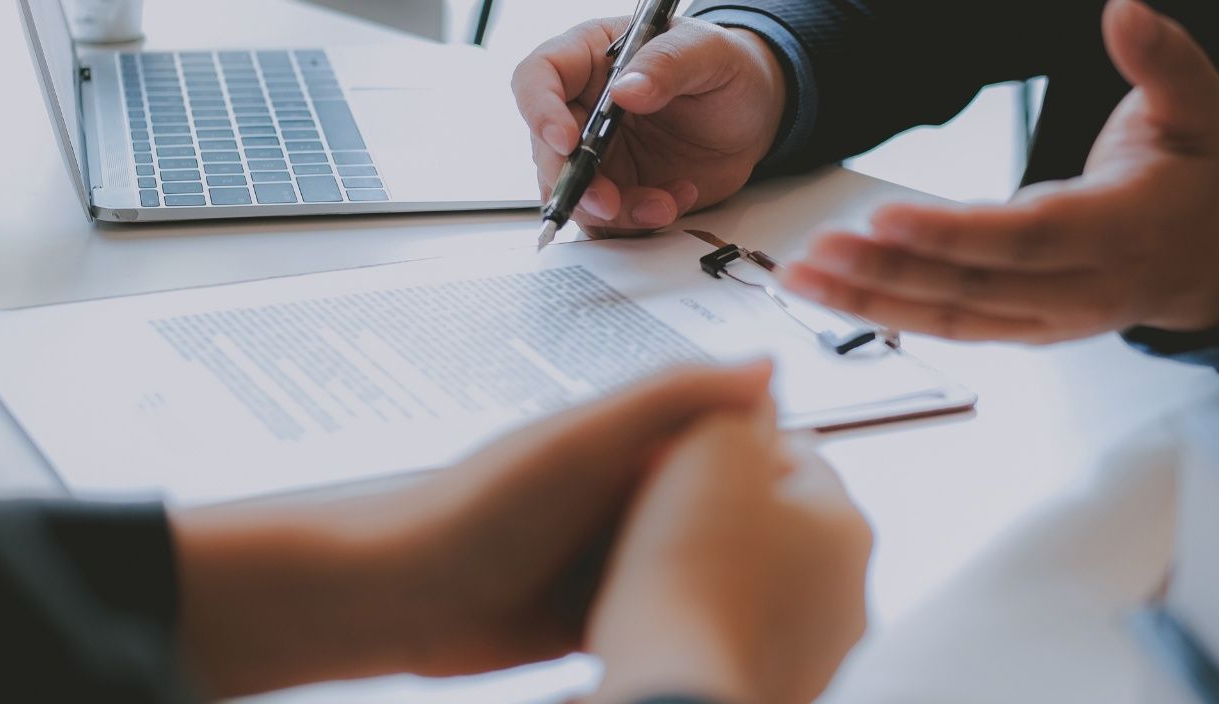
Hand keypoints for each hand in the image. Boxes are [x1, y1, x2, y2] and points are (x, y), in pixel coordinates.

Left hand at [171, 362, 776, 696]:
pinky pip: (660, 615)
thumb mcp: (584, 439)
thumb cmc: (475, 511)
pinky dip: (686, 624)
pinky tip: (718, 639)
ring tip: (782, 607)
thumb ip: (671, 398)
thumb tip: (766, 366)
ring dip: (726, 584)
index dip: (775, 458)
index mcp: (630, 440)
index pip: (727, 436)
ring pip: (695, 567)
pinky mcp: (595, 613)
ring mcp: (609, 555)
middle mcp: (624, 494)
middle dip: (758, 531)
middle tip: (815, 562)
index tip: (819, 485)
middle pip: (720, 508)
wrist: (399, 599)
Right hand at [512, 17, 786, 234]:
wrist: (755, 114)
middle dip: (575, 182)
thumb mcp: (707, 52)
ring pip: (575, 192)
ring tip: (663, 204)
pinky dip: (637, 222)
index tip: (566, 140)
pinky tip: (675, 200)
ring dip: (612, 211)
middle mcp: (583, 107)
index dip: (540, 110)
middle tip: (608, 202)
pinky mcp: (619, 189)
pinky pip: (609, 220)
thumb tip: (626, 89)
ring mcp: (599, 153)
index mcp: (590, 57)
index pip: (539, 77)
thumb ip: (667, 64)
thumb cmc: (726, 68)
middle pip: (547, 148)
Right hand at [584, 401, 872, 703]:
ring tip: (659, 565)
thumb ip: (737, 403)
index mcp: (849, 524)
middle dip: (727, 507)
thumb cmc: (691, 575)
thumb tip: (753, 388)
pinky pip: (739, 633)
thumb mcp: (711, 446)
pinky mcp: (777, 687)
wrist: (670, 683)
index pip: (796, 453)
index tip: (686, 451)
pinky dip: (709, 621)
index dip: (730, 441)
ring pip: (760, 580)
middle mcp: (849, 592)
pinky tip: (667, 616)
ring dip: (718, 567)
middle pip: (781, 520)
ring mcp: (817, 650)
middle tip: (668, 505)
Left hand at [781, 0, 1218, 342]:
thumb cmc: (1191, 177)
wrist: (1209, 259)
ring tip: (802, 273)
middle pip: (973, 285)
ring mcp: (1050, 319)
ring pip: (950, 315)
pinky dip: (887, 313)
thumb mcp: (1198, 106)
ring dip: (870, 298)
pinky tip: (833, 293)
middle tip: (818, 248)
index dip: (955, 233)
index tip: (885, 217)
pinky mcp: (1023, 331)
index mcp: (1121, 230)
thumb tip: (1124, 10)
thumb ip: (1162, 57)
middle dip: (889, 270)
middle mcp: (1081, 288)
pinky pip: (949, 327)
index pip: (1028, 237)